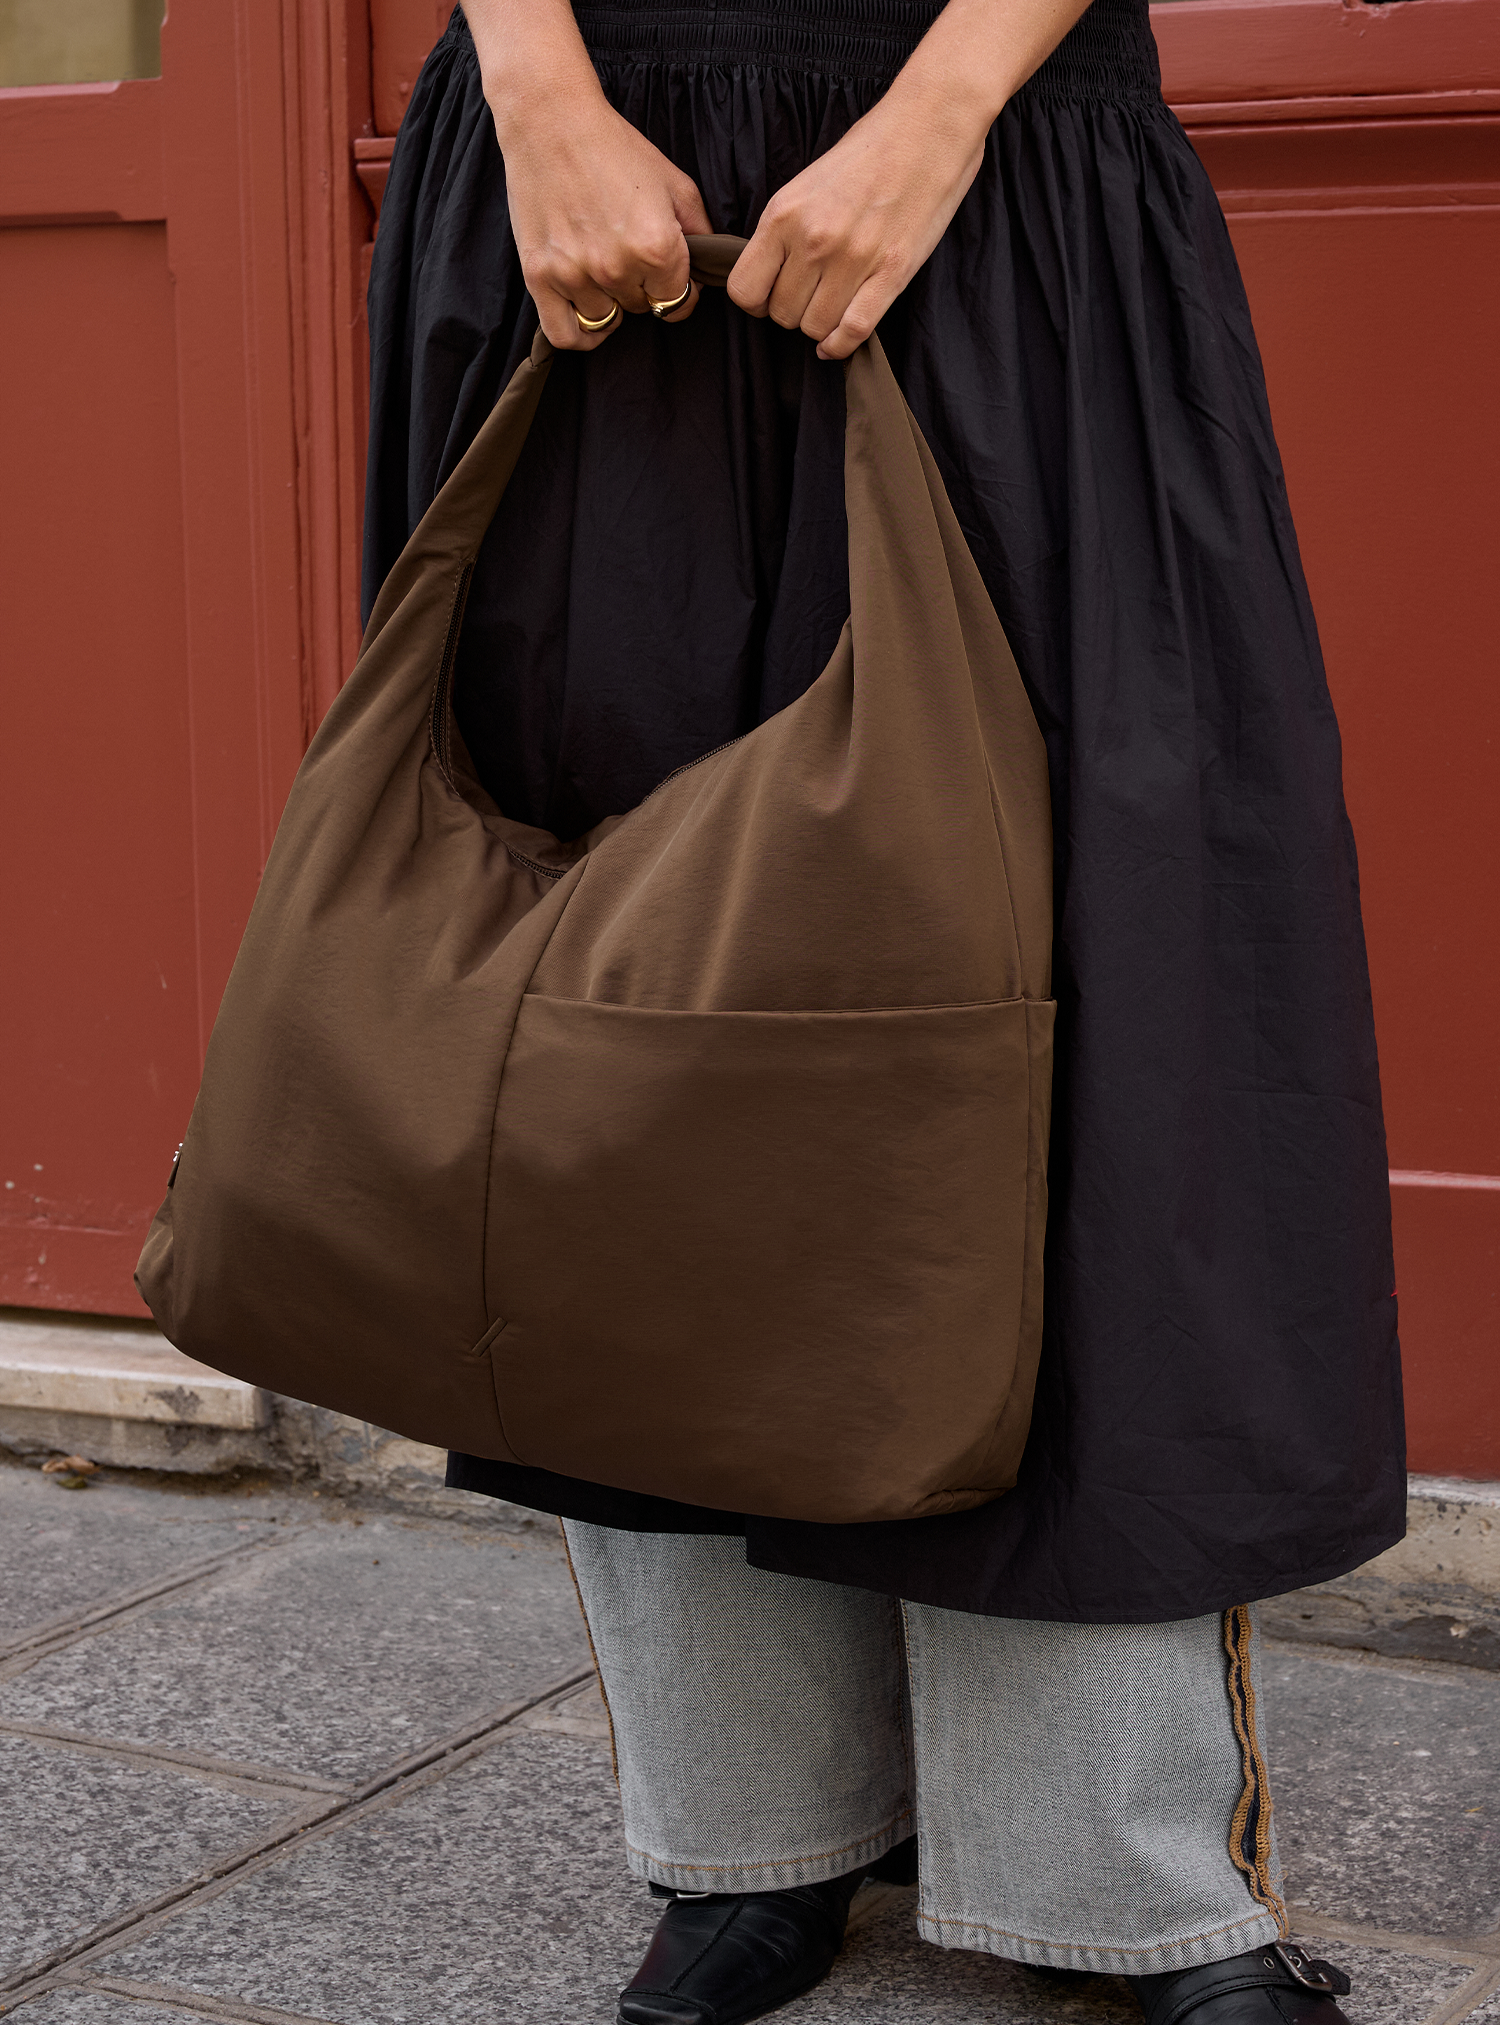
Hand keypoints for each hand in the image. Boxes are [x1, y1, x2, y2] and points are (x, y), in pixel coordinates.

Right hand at [472, 0, 711, 350]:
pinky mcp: (540, 276)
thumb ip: (699, 230)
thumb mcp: (674, 182)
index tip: (670, 279)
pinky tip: (588, 314)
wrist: (551, 121)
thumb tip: (708, 268)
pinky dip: (580, 334)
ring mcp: (576, 275)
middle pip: (641, 309)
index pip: (678, 302)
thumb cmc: (614, 146)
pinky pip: (565, 334)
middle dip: (642, 288)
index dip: (679, 292)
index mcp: (657, 247)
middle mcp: (617, 267)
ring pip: (606, 319)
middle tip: (629, 256)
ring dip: (610, 302)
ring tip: (604, 270)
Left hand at [728, 86, 984, 359]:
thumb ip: (785, 228)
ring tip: (831, 304)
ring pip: (815, 328)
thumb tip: (769, 274)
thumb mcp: (807, 183)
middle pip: (782, 314)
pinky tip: (837, 341)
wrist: (929, 126)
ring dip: (819, 325)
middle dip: (792, 311)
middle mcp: (814, 240)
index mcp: (784, 214)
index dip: (755, 301)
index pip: (745, 290)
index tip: (769, 295)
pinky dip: (841, 345)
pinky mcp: (891, 273)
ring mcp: (853, 259)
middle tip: (810, 294)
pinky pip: (853, 331)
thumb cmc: (868, 151)